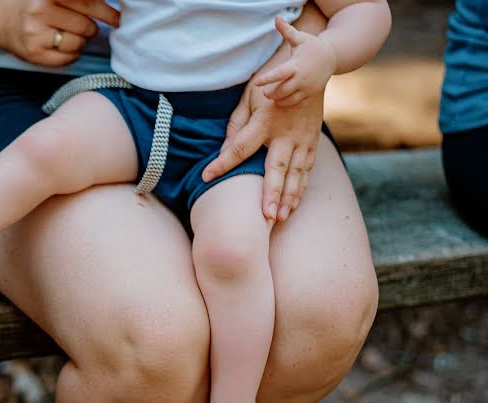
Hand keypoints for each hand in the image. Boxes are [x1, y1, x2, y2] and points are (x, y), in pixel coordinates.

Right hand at [0, 0, 119, 66]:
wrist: (2, 19)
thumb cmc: (36, 4)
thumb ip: (79, 0)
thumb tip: (113, 12)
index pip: (88, 2)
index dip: (107, 12)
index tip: (118, 19)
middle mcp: (40, 10)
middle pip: (86, 25)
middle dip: (91, 28)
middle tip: (85, 26)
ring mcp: (36, 34)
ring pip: (78, 44)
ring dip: (81, 42)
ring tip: (70, 35)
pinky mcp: (34, 54)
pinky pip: (68, 59)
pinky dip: (72, 54)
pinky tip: (64, 47)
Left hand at [202, 81, 323, 221]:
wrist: (311, 68)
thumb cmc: (271, 84)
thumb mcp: (249, 97)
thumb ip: (236, 125)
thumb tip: (224, 150)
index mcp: (265, 120)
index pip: (239, 147)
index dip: (222, 163)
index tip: (206, 177)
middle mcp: (286, 133)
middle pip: (276, 168)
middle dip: (271, 194)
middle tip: (266, 216)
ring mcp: (303, 139)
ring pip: (296, 173)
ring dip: (288, 197)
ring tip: (279, 218)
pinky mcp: (313, 142)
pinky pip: (307, 170)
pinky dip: (300, 189)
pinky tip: (292, 205)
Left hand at [254, 17, 336, 107]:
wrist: (332, 57)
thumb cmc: (311, 46)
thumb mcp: (300, 38)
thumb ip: (287, 31)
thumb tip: (277, 18)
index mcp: (296, 65)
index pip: (279, 74)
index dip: (267, 79)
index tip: (256, 82)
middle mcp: (302, 79)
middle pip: (282, 91)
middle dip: (271, 94)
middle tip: (265, 92)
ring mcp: (308, 88)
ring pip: (290, 100)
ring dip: (279, 101)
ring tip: (273, 97)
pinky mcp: (311, 95)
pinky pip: (298, 104)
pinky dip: (289, 105)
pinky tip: (283, 101)